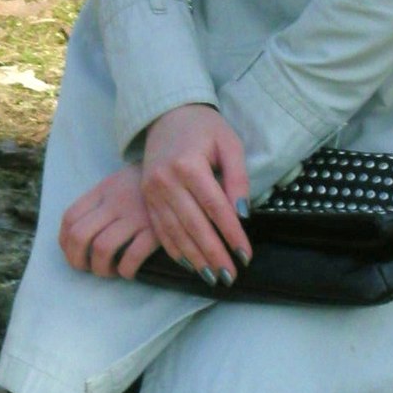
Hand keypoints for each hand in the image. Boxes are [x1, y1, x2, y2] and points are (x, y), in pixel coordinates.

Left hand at [59, 165, 159, 279]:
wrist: (180, 176)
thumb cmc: (143, 185)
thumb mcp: (116, 183)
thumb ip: (98, 202)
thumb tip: (75, 235)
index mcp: (103, 190)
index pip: (70, 218)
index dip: (65, 242)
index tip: (73, 254)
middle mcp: (115, 202)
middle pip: (79, 236)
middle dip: (77, 260)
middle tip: (87, 268)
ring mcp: (135, 216)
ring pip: (102, 248)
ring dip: (100, 268)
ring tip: (109, 271)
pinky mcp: (155, 230)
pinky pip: (132, 256)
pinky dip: (125, 270)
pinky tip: (128, 272)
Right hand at [141, 104, 251, 285]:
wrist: (167, 114)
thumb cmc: (204, 127)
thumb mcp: (229, 144)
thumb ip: (238, 178)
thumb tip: (243, 215)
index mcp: (188, 165)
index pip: (215, 208)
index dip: (232, 234)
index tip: (245, 255)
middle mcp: (166, 180)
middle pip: (194, 225)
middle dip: (213, 254)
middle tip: (229, 277)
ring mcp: (152, 190)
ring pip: (175, 232)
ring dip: (195, 258)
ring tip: (212, 277)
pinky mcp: (147, 197)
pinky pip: (160, 229)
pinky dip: (174, 249)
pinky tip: (189, 264)